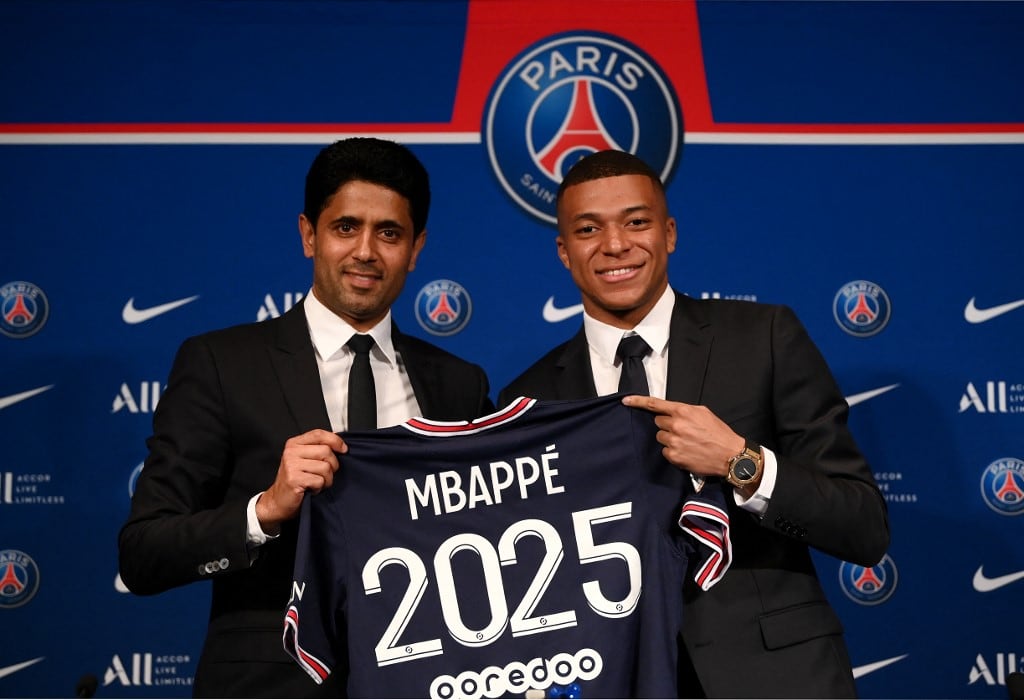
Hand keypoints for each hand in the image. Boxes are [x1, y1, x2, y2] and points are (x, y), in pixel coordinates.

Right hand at [255, 429, 346, 532]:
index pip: (319, 434)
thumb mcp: (305, 459)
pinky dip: (319, 488)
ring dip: (326, 479)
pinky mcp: (294, 479)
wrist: (279, 501)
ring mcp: (291, 465)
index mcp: (295, 444)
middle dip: (332, 466)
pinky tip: (310, 489)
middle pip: (326, 451)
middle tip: (324, 475)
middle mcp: (291, 452)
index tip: (343, 449)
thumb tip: (340, 443)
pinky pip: (319, 481)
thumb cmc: (295, 480)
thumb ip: (318, 448)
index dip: (335, 440)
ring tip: (316, 482)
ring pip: (325, 467)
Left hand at [621, 395, 742, 478]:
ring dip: (669, 439)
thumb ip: (685, 410)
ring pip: (660, 437)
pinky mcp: (674, 456)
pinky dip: (673, 452)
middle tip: (682, 431)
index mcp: (683, 411)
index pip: (655, 404)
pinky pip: (665, 451)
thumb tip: (671, 411)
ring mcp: (674, 441)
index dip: (638, 401)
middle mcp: (676, 425)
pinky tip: (686, 452)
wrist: (731, 456)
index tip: (625, 401)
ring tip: (686, 442)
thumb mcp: (703, 413)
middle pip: (658, 423)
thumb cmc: (718, 433)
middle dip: (667, 425)